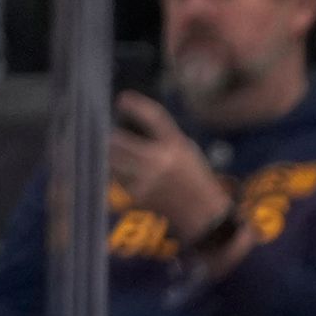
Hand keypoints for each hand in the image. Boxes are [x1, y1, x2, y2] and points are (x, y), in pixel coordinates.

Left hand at [109, 94, 240, 258]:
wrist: (204, 216)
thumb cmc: (196, 180)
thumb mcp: (188, 152)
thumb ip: (165, 138)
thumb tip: (132, 126)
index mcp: (176, 146)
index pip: (154, 118)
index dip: (136, 106)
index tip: (122, 99)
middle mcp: (160, 160)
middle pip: (120, 140)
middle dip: (113, 138)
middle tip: (111, 136)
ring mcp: (147, 179)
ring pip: (113, 161)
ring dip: (111, 156)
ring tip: (115, 154)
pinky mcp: (139, 196)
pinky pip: (119, 180)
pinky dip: (119, 176)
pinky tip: (127, 175)